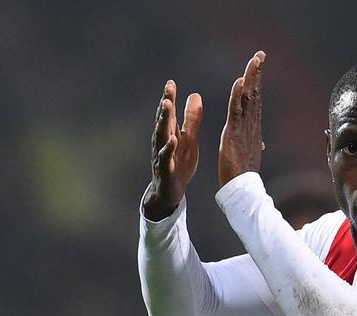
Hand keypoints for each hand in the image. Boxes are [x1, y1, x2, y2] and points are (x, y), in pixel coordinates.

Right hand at [143, 80, 202, 220]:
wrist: (171, 192)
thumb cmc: (179, 163)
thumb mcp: (189, 138)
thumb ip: (191, 118)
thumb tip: (195, 94)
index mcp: (170, 133)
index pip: (168, 113)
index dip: (169, 98)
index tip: (171, 82)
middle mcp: (163, 141)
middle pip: (163, 120)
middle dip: (165, 104)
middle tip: (168, 90)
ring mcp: (162, 155)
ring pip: (161, 135)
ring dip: (163, 121)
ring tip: (166, 106)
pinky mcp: (166, 169)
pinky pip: (166, 157)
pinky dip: (169, 148)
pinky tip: (173, 139)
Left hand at [218, 51, 265, 186]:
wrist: (242, 188)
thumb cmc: (245, 174)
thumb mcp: (250, 155)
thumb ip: (255, 144)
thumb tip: (261, 143)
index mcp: (252, 127)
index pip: (255, 100)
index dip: (257, 82)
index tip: (258, 65)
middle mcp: (251, 124)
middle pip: (255, 94)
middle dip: (257, 73)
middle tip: (260, 54)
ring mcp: (243, 128)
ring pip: (248, 98)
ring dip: (251, 78)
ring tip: (255, 60)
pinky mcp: (232, 133)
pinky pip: (236, 110)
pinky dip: (238, 95)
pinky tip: (241, 81)